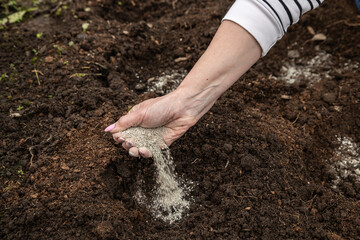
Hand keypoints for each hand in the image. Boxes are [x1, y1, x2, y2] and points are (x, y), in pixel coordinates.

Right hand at [105, 21, 260, 157]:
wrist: (183, 109)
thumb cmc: (161, 106)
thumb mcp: (139, 113)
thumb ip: (124, 123)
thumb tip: (107, 130)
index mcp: (135, 120)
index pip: (122, 132)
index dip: (119, 137)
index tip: (119, 138)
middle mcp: (142, 130)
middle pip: (129, 142)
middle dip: (127, 145)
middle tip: (128, 143)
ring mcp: (151, 137)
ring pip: (138, 149)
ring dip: (135, 151)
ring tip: (135, 148)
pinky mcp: (161, 144)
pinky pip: (151, 152)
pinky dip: (146, 153)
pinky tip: (144, 150)